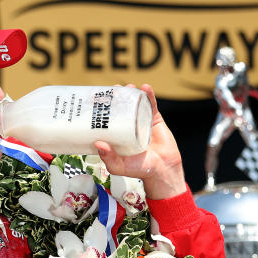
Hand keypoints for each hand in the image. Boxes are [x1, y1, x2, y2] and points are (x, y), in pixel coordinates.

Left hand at [94, 84, 187, 199]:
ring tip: (127, 87)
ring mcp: (140, 121)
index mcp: (115, 135)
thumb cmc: (138, 170)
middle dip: (115, 97)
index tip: (94, 99)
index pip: (104, 118)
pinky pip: (151, 105)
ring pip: (134, 103)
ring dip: (131, 93)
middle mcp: (126, 126)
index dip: (100, 108)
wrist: (162, 170)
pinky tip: (145, 87)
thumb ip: (108, 157)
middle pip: (118, 107)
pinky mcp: (154, 120)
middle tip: (111, 90)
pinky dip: (148, 95)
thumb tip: (98, 143)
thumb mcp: (119, 166)